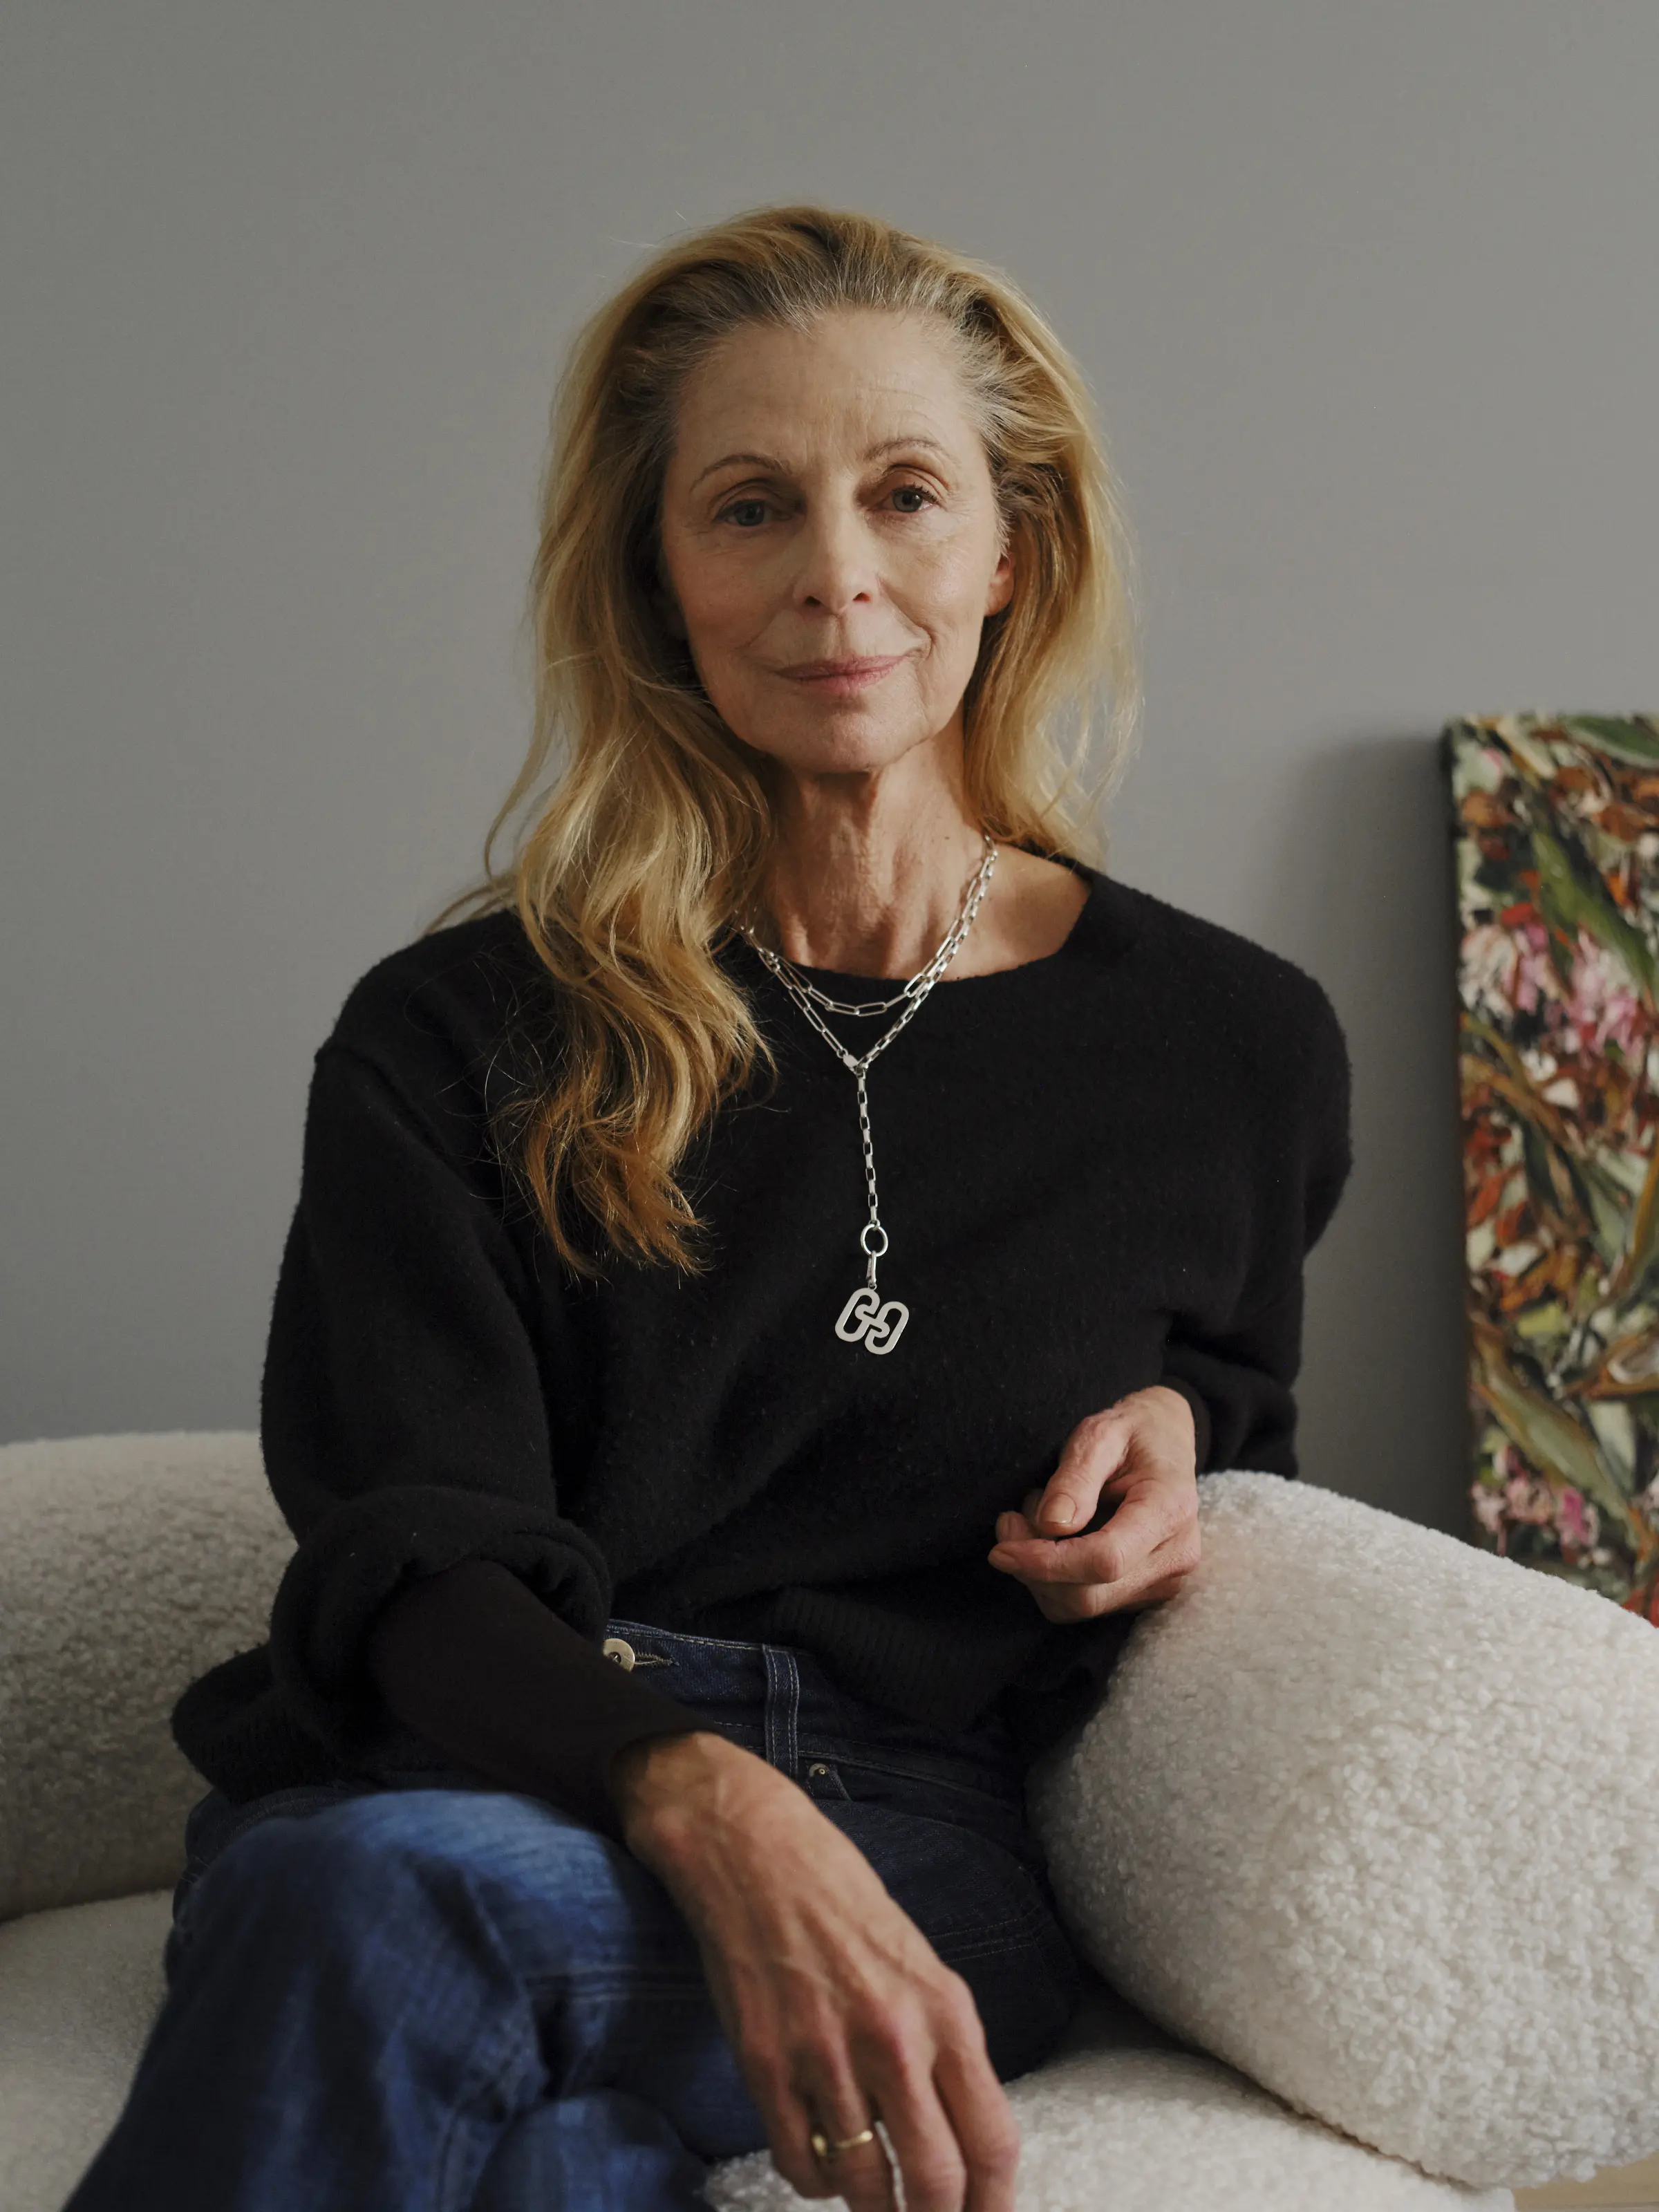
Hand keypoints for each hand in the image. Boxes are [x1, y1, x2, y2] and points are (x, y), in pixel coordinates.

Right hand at [611, 1731, 1018, 2211]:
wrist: (754, 1854)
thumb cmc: (841, 1902)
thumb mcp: (919, 1965)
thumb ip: (943, 2047)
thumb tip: (962, 2138)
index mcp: (945, 2010)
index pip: (993, 2141)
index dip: (995, 2207)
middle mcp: (894, 2038)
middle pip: (935, 2183)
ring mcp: (826, 2055)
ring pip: (863, 2184)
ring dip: (871, 2207)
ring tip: (872, 2200)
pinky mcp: (765, 2064)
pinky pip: (799, 2164)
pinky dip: (812, 2182)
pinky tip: (818, 2163)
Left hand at [986, 1384, 1201, 1622]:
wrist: (1166, 1442)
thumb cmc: (1132, 1433)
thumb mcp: (1101, 1433)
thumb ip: (1075, 1477)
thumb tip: (1052, 1525)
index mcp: (1169, 1510)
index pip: (1105, 1560)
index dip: (1047, 1563)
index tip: (1001, 1549)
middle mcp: (1175, 1556)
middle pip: (1089, 1596)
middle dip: (1033, 1568)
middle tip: (1010, 1520)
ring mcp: (1164, 1581)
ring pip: (1081, 1607)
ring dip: (1039, 1573)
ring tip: (1035, 1517)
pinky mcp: (1145, 1592)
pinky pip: (1086, 1604)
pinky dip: (1054, 1579)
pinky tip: (1054, 1538)